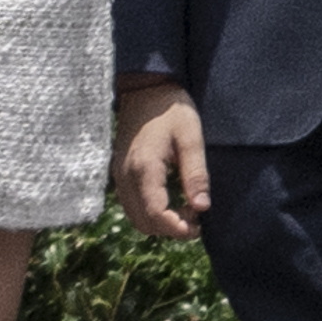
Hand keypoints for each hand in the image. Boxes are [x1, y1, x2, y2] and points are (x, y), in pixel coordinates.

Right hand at [111, 83, 209, 241]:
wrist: (145, 91)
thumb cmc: (172, 110)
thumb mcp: (191, 137)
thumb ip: (196, 173)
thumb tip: (202, 208)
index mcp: (144, 169)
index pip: (155, 213)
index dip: (175, 228)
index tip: (197, 229)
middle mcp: (126, 178)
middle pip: (142, 221)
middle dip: (169, 228)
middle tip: (196, 219)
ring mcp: (119, 177)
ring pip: (135, 216)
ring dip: (159, 222)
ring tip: (187, 209)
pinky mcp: (119, 174)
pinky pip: (131, 204)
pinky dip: (150, 212)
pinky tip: (171, 200)